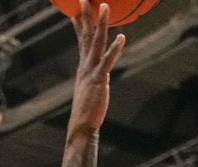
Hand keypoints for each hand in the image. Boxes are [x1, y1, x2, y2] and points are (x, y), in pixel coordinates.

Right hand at [68, 0, 124, 134]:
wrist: (82, 125)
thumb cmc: (87, 110)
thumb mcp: (88, 88)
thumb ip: (92, 78)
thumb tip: (96, 76)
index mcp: (83, 66)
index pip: (81, 40)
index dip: (79, 23)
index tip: (76, 9)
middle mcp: (86, 65)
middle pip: (86, 35)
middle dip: (86, 15)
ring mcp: (92, 71)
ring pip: (96, 42)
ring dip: (101, 24)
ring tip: (104, 6)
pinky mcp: (99, 79)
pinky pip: (107, 61)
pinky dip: (114, 49)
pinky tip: (121, 37)